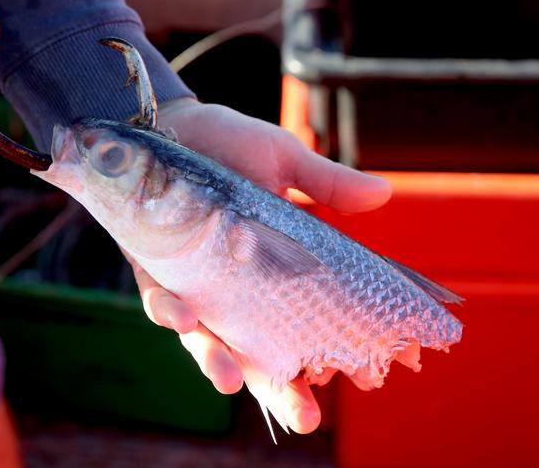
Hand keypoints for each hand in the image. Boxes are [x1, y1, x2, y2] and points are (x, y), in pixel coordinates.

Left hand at [129, 98, 391, 433]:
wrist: (167, 121)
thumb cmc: (228, 141)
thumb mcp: (282, 160)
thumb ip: (327, 183)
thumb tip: (385, 194)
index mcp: (271, 265)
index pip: (300, 322)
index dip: (323, 355)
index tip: (356, 381)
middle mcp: (232, 284)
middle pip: (256, 348)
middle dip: (277, 387)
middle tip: (305, 417)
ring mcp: (193, 281)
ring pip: (205, 338)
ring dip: (217, 362)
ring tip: (231, 380)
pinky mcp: (153, 269)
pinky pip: (160, 301)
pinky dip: (169, 312)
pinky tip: (183, 314)